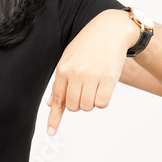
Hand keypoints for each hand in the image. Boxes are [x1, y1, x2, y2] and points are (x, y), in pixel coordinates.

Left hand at [45, 10, 137, 135]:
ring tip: (95, 84)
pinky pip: (102, 103)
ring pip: (88, 107)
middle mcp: (75, 74)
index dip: (54, 118)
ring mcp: (91, 76)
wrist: (110, 29)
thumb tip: (50, 104)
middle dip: (79, 102)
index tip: (51, 132)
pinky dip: (103, 100)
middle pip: (74, 106)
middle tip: (86, 88)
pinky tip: (104, 86)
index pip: (57, 99)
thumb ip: (61, 82)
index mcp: (62, 69)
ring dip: (92, 101)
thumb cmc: (88, 44)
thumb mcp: (69, 58)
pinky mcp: (107, 79)